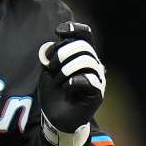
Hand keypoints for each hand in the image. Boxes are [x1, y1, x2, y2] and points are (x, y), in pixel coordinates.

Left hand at [37, 22, 105, 145]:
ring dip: (65, 70)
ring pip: (86, 60)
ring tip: (58, 81)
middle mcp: (93, 64)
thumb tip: (53, 42)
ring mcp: (97, 78)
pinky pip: (88, 79)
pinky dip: (73, 82)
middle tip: (51, 67)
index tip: (58, 31)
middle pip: (82, 46)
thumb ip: (51, 54)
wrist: (55, 116)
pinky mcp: (97, 93)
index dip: (73, 29)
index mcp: (82, 55)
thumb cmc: (54, 91)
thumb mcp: (48, 69)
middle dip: (61, 54)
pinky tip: (67, 89)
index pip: (84, 34)